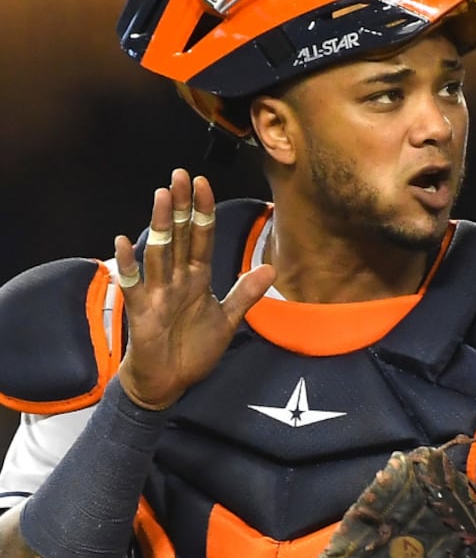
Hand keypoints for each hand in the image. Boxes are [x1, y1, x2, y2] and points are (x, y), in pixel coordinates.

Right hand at [114, 169, 275, 410]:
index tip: (203, 182)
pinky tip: (122, 242)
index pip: (202, 238)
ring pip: (159, 252)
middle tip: (179, 175)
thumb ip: (246, 294)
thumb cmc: (193, 349)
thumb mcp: (228, 321)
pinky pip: (132, 284)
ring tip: (162, 196)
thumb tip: (270, 268)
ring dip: (162, 225)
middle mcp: (176, 279)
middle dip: (181, 207)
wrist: (169, 382)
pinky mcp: (141, 311)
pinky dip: (127, 265)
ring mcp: (157, 293)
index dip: (204, 212)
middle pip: (180, 237)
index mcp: (197, 278)